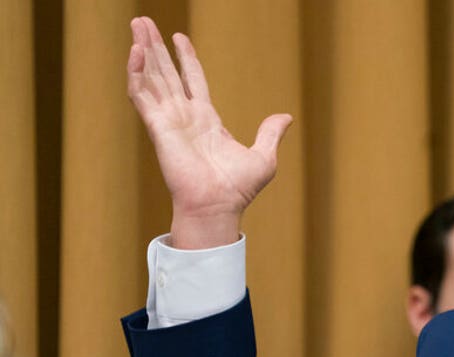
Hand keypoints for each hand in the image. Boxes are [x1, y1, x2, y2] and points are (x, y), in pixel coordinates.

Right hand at [126, 16, 291, 248]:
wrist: (219, 205)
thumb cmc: (238, 189)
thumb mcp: (263, 156)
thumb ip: (270, 133)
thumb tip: (286, 117)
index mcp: (207, 120)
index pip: (193, 80)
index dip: (187, 59)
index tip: (180, 37)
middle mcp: (184, 117)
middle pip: (167, 73)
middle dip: (156, 47)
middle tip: (143, 21)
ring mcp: (169, 120)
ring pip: (151, 77)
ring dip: (142, 51)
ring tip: (137, 24)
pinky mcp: (157, 126)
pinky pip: (142, 94)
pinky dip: (136, 72)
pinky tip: (136, 51)